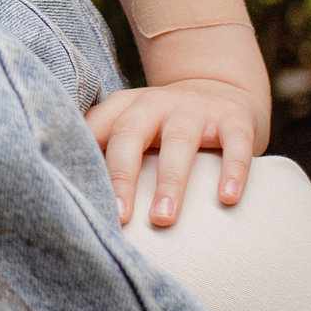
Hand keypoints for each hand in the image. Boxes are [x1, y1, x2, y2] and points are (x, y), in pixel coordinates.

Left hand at [85, 78, 263, 227]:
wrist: (221, 91)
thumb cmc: (164, 127)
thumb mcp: (133, 129)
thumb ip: (106, 152)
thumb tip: (74, 196)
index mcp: (124, 106)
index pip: (96, 128)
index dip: (85, 159)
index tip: (78, 196)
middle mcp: (156, 102)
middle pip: (131, 133)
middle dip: (122, 176)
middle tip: (119, 216)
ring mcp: (195, 108)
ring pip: (180, 141)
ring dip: (170, 181)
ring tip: (163, 218)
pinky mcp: (235, 118)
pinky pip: (235, 142)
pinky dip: (233, 169)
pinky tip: (228, 198)